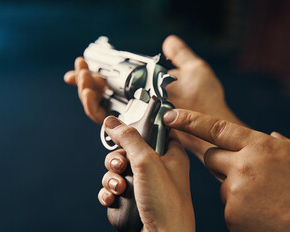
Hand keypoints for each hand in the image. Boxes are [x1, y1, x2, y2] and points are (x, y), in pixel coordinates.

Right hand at [63, 36, 242, 159]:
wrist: (211, 126)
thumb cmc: (208, 100)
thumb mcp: (195, 70)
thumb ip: (180, 56)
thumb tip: (168, 41)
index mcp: (147, 91)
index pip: (116, 81)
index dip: (98, 73)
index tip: (83, 64)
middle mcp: (138, 106)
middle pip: (104, 93)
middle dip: (86, 81)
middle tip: (78, 68)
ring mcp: (134, 120)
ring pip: (101, 106)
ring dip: (87, 91)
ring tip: (82, 77)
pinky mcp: (133, 132)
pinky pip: (106, 122)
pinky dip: (94, 108)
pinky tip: (89, 94)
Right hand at [97, 116, 194, 231]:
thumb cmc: (166, 205)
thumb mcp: (147, 162)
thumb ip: (129, 138)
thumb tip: (112, 121)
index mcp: (171, 154)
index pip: (156, 130)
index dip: (141, 126)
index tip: (126, 128)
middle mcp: (159, 168)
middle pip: (129, 150)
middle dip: (117, 159)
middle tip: (121, 167)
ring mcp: (146, 185)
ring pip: (118, 170)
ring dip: (111, 178)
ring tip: (118, 188)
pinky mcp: (134, 200)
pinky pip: (114, 188)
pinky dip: (109, 192)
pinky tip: (112, 199)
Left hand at [163, 109, 289, 231]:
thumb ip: (283, 146)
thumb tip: (272, 136)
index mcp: (261, 147)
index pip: (216, 128)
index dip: (190, 120)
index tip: (171, 116)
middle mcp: (243, 166)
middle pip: (212, 158)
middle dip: (222, 164)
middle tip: (246, 175)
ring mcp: (236, 192)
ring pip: (223, 186)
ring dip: (237, 192)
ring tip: (267, 203)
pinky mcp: (232, 216)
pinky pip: (229, 209)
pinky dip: (241, 213)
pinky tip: (264, 218)